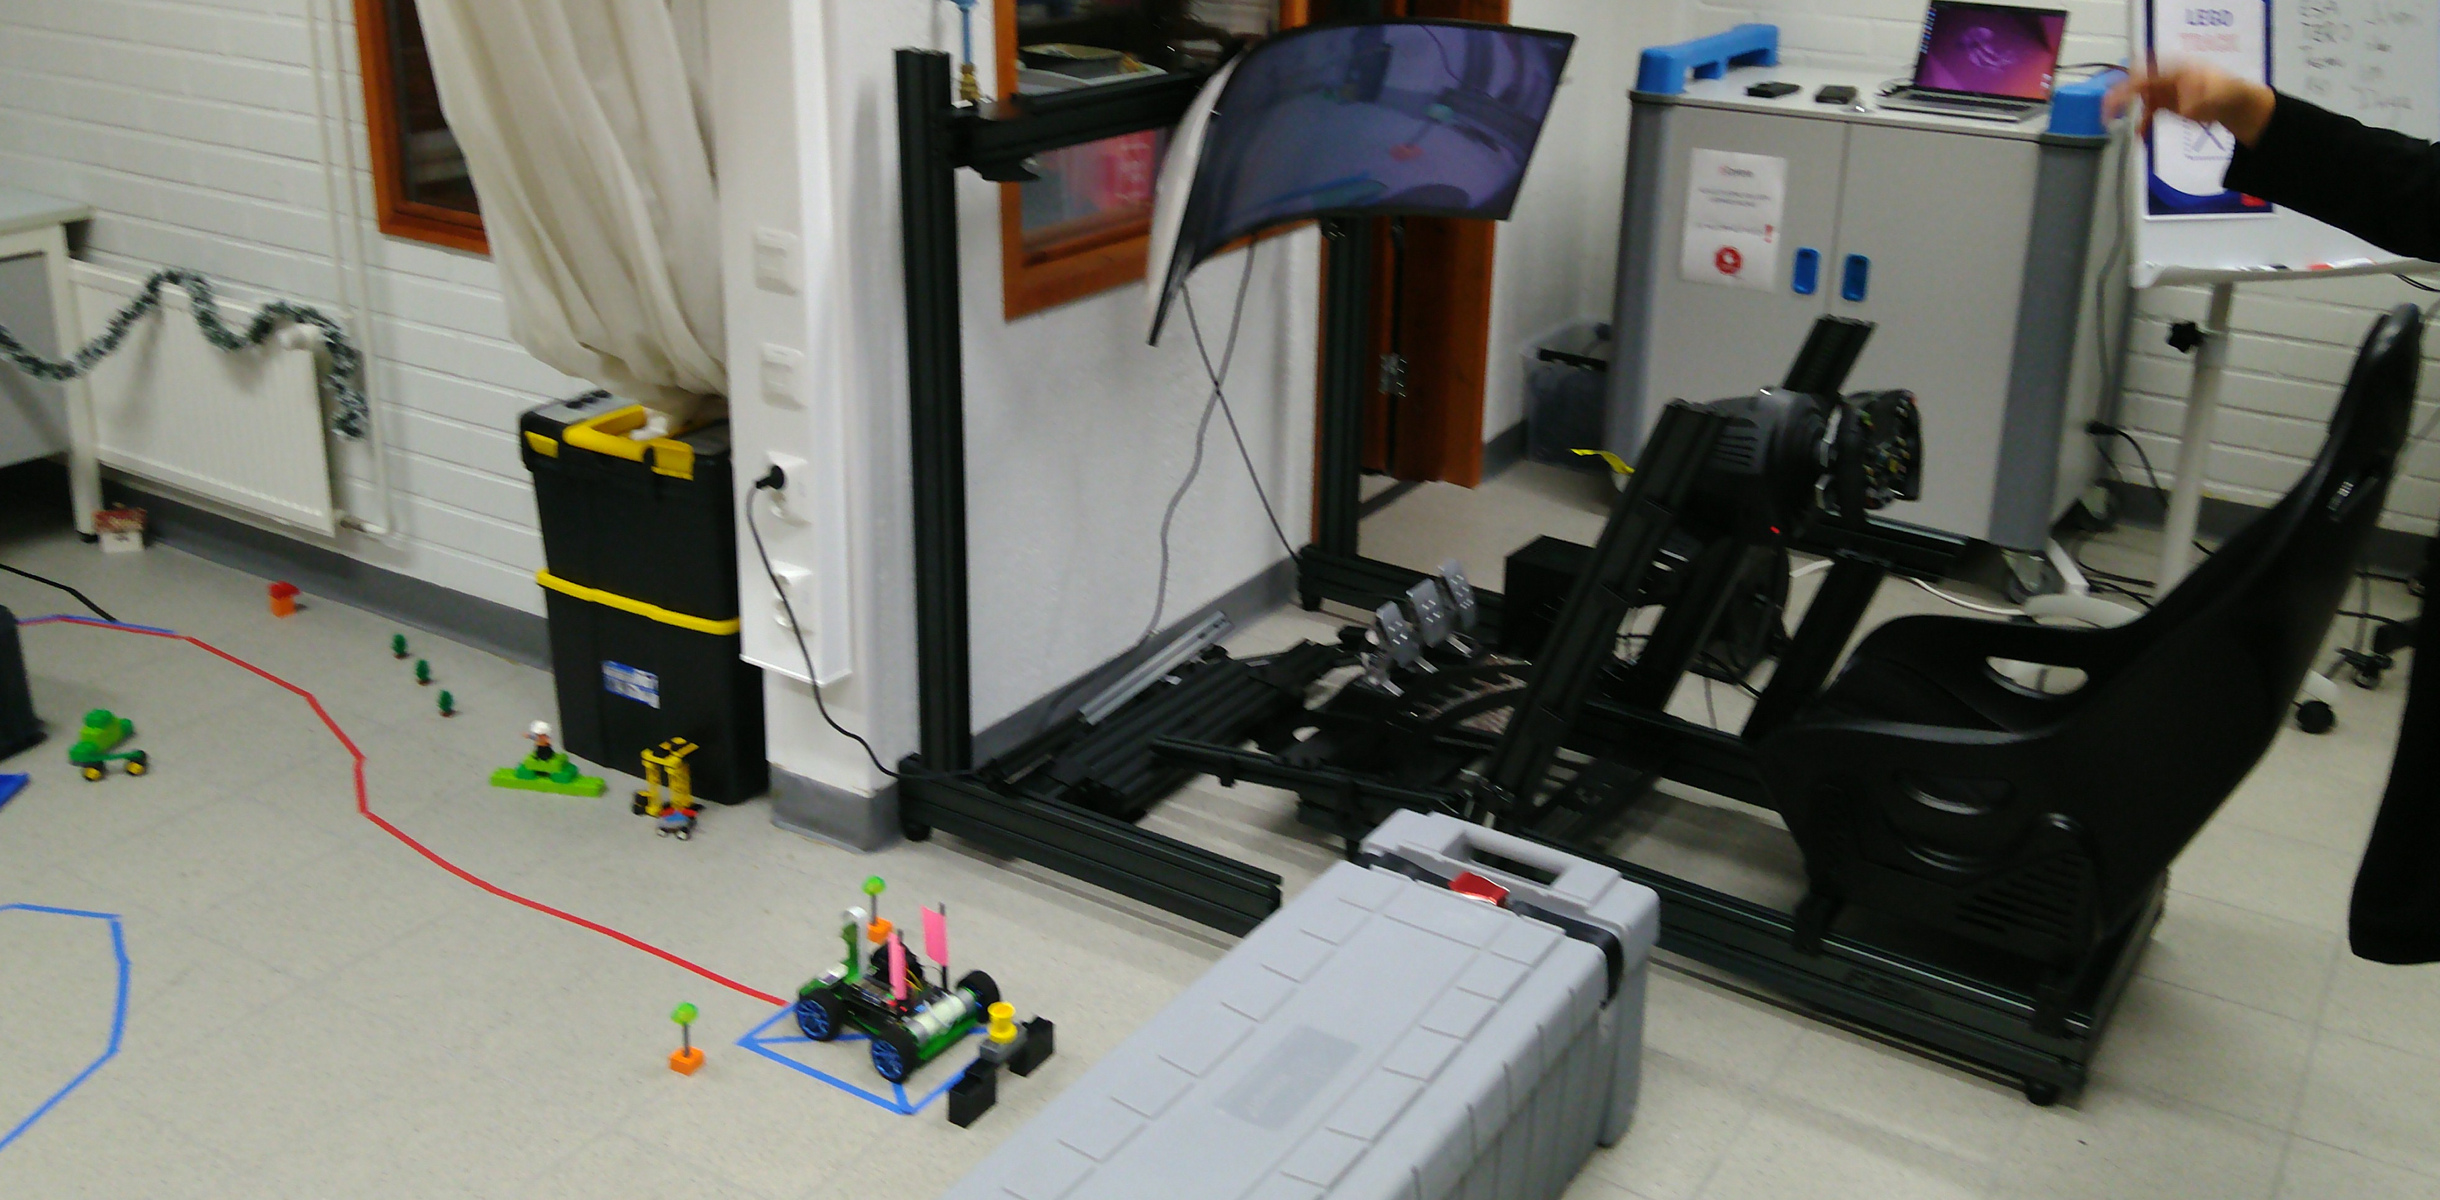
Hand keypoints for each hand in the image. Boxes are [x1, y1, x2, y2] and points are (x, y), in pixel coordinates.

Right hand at [2108, 63, 2276, 144]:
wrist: (2233, 103)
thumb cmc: (2225, 94)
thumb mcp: (2215, 96)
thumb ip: (2199, 100)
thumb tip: (2184, 108)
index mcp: (2174, 70)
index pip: (2146, 74)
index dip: (2129, 85)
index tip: (2116, 99)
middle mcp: (2165, 78)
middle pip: (2135, 85)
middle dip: (2118, 97)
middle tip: (2106, 114)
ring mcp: (2163, 91)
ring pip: (2138, 100)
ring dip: (2127, 113)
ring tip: (2114, 126)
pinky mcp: (2164, 104)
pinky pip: (2147, 113)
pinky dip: (2142, 125)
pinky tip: (2140, 137)